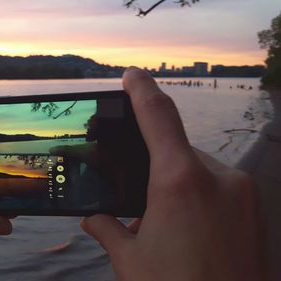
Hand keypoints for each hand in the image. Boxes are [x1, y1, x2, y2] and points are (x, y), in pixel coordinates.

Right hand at [81, 67, 260, 280]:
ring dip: (177, 186)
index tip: (131, 75)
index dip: (141, 90)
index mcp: (179, 182)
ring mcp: (242, 193)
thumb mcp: (131, 261)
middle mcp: (217, 178)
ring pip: (198, 170)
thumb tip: (93, 219)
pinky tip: (188, 229)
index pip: (157, 117)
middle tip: (140, 197)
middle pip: (176, 151)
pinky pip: (219, 188)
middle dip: (155, 168)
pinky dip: (199, 198)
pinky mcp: (255, 209)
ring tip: (164, 224)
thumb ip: (108, 230)